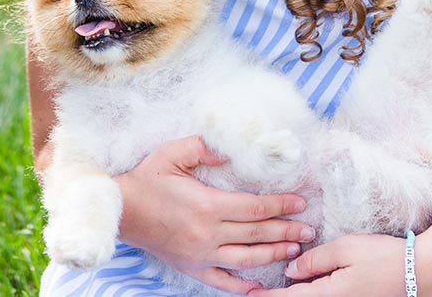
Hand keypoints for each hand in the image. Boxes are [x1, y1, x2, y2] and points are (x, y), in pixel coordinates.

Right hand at [116, 135, 314, 293]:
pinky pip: (222, 280)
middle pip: (257, 234)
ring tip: (295, 250)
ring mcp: (201, 254)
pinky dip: (243, 285)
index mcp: (208, 205)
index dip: (281, 205)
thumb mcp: (176, 152)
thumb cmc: (149, 178)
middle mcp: (208, 234)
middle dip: (287, 231)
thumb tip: (232, 151)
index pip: (255, 207)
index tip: (300, 202)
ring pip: (247, 258)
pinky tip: (260, 286)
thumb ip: (205, 147)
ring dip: (273, 254)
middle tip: (309, 229)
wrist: (122, 210)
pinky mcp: (192, 267)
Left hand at [249, 233, 406, 296]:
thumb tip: (289, 271)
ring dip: (295, 295)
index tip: (247, 296)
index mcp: (329, 295)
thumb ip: (315, 260)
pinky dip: (309, 293)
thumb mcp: (345, 249)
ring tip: (275, 288)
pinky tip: (302, 285)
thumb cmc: (383, 256)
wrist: (420, 273)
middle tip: (256, 291)